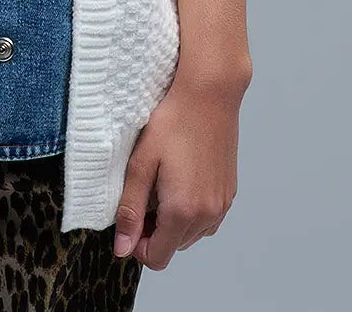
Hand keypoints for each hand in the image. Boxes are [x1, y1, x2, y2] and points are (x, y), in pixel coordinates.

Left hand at [113, 63, 250, 270]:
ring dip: (173, 221)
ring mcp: (222, 205)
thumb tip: (122, 249)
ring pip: (191, 235)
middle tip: (145, 192)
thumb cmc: (173, 121)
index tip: (130, 217)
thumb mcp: (141, 163)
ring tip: (163, 183)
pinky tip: (182, 179)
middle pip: (173, 247)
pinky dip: (192, 210)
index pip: (157, 258)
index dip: (137, 244)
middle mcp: (207, 215)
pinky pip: (207, 219)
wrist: (209, 94)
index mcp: (183, 211)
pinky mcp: (229, 193)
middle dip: (154, 230)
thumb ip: (130, 210)